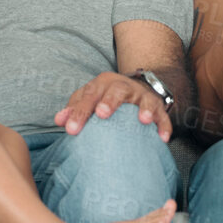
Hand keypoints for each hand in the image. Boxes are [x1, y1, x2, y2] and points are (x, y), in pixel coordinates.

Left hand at [54, 72, 170, 142]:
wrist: (136, 90)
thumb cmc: (105, 98)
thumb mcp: (89, 99)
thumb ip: (74, 109)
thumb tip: (59, 120)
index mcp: (102, 84)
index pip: (89, 96)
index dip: (79, 113)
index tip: (70, 130)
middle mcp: (123, 86)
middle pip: (116, 91)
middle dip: (109, 101)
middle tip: (102, 114)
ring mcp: (142, 96)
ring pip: (145, 99)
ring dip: (144, 109)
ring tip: (143, 120)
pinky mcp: (158, 107)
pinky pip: (163, 116)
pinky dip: (164, 126)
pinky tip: (163, 138)